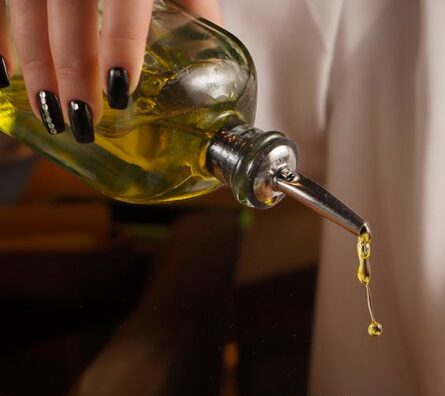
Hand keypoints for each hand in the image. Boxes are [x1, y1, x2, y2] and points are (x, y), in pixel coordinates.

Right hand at [0, 0, 222, 141]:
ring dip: (34, 62)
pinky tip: (3, 77)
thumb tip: (210, 80)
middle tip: (83, 121)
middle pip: (68, 4)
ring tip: (51, 115)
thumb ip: (193, 8)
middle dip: (72, 67)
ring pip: (25, 0)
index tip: (120, 92)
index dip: (121, 40)